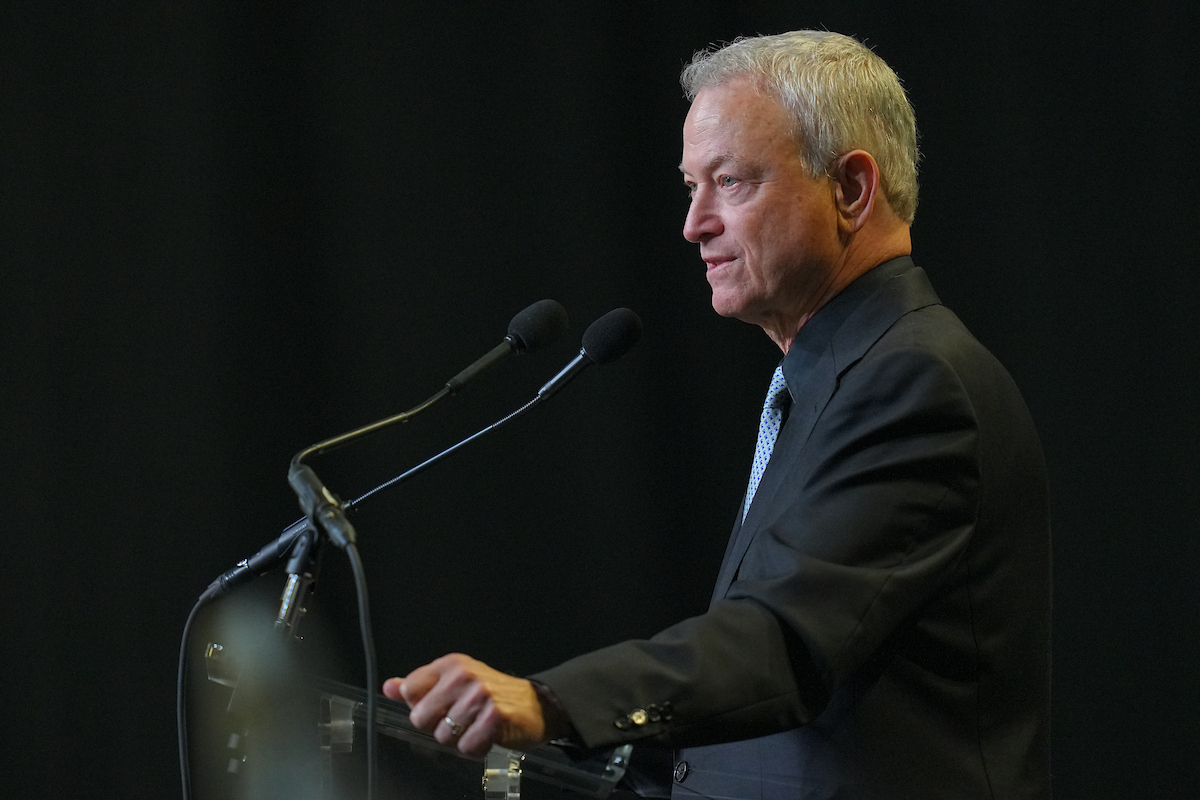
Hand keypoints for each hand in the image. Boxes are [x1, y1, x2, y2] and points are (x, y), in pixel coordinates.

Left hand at [383, 653, 546, 756]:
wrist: (537, 704)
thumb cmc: (493, 694)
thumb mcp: (455, 682)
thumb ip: (420, 686)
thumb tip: (389, 687)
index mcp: (451, 664)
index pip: (410, 689)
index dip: (421, 707)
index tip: (440, 706)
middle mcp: (463, 675)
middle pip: (420, 717)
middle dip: (438, 726)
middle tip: (461, 720)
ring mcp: (480, 695)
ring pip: (443, 736)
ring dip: (459, 739)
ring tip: (477, 726)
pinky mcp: (494, 715)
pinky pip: (467, 747)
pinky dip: (476, 748)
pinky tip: (487, 735)